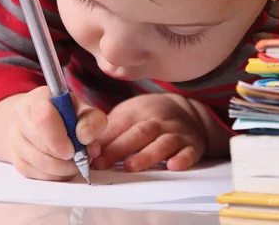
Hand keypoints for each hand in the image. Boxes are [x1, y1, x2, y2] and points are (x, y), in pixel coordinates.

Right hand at [0, 86, 106, 181]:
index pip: (44, 119)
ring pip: (39, 162)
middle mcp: (20, 117)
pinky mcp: (16, 159)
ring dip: (63, 168)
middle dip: (66, 157)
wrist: (36, 120)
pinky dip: (55, 175)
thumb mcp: (81, 109)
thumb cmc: (63, 113)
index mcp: (38, 99)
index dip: (60, 138)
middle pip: (42, 144)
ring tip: (75, 163)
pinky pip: (37, 174)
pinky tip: (63, 167)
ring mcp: (15, 139)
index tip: (74, 150)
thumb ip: (92, 120)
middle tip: (81, 157)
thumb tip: (86, 138)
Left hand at [91, 94, 206, 172]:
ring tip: (130, 167)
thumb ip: (109, 131)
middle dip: (120, 148)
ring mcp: (177, 133)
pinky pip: (189, 152)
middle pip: (140, 133)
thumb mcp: (128, 115)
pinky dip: (183, 159)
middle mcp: (158, 121)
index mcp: (138, 111)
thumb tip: (85, 149)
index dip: (104, 140)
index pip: (120, 125)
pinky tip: (174, 166)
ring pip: (163, 143)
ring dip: (146, 155)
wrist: (187, 110)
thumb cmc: (149, 116)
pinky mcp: (192, 146)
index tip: (90, 154)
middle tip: (102, 163)